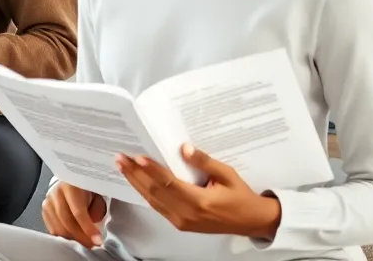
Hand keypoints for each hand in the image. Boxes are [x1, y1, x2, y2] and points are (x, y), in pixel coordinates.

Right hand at [41, 182, 105, 247]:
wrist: (70, 181)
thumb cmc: (85, 188)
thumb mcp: (97, 194)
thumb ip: (97, 209)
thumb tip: (94, 225)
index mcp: (71, 186)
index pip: (78, 212)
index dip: (88, 229)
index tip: (97, 240)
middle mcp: (56, 193)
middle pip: (66, 222)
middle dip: (81, 237)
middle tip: (92, 244)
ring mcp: (48, 202)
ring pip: (58, 228)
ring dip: (73, 238)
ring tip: (84, 241)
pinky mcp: (44, 211)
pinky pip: (53, 230)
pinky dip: (64, 236)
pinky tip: (74, 236)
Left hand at [117, 145, 280, 237]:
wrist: (252, 221)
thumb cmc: (241, 197)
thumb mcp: (228, 175)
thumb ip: (205, 162)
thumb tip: (185, 148)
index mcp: (199, 202)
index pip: (168, 183)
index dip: (151, 170)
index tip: (137, 157)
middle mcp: (187, 214)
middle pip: (154, 192)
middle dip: (135, 174)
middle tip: (120, 158)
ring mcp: (182, 221)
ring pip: (153, 201)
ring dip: (136, 183)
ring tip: (123, 167)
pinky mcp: (181, 224)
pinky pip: (158, 207)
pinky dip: (145, 193)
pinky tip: (137, 182)